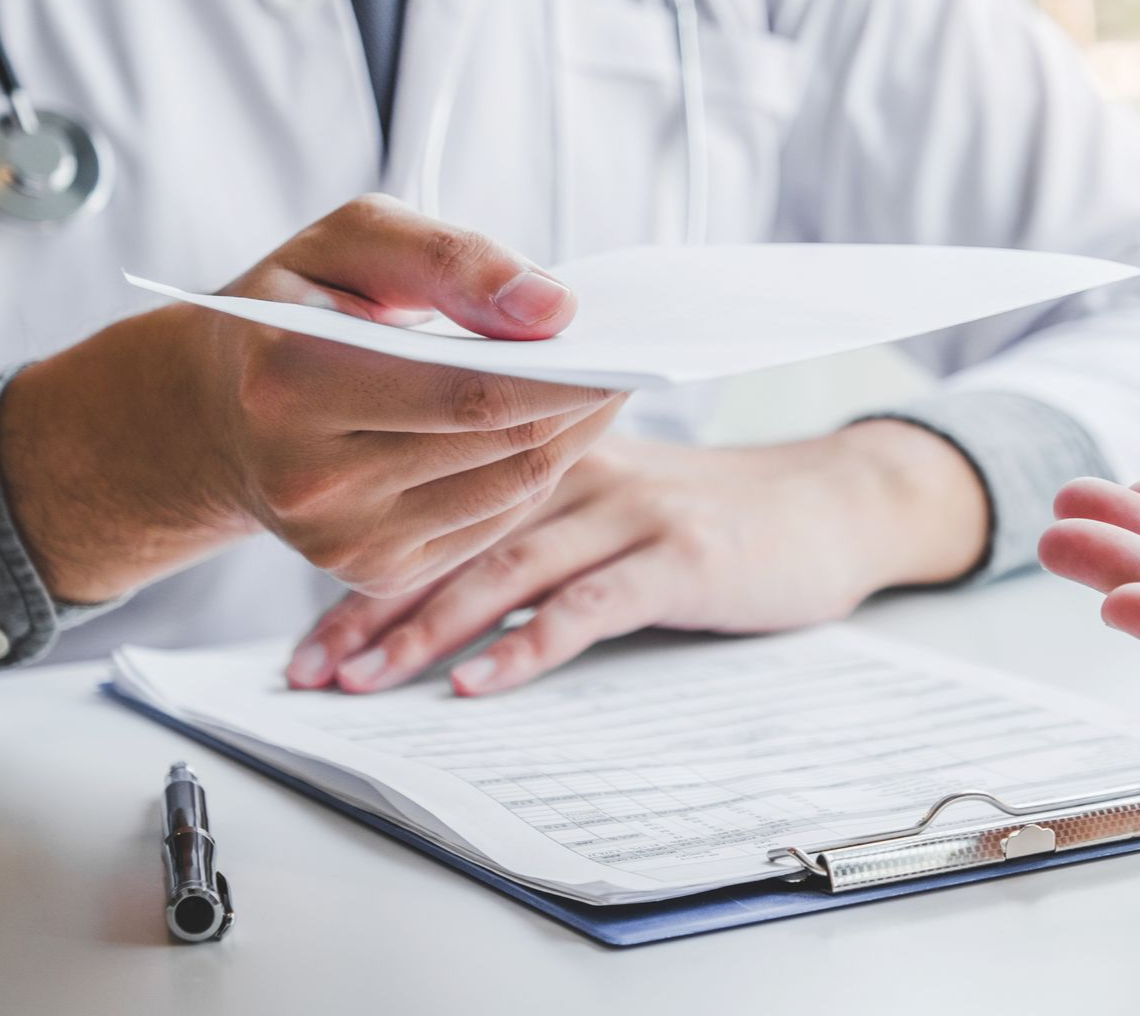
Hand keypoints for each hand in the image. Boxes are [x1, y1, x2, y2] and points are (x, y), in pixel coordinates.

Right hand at [0, 195, 620, 604]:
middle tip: (629, 358)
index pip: (473, 390)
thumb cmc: (294, 306)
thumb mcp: (351, 240)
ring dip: (572, 437)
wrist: (216, 411)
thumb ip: (450, 258)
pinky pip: (492, 523)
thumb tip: (555, 309)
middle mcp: (310, 481)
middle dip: (583, 400)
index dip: (564, 371)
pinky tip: (551, 429)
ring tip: (602, 387)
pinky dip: (535, 472)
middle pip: (500, 444)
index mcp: (291, 382)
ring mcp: (341, 541)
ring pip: (509, 490)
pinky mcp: (371, 571)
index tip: (621, 339)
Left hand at [287, 419, 989, 694]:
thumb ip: (539, 521)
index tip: (311, 640)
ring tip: (366, 682)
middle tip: (311, 670)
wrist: (828, 502)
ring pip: (509, 566)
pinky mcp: (681, 556)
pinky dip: (528, 646)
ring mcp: (633, 511)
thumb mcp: (617, 498)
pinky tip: (477, 686)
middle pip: (457, 536)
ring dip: (430, 628)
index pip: (439, 509)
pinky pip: (590, 603)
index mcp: (553, 453)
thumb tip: (442, 591)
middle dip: (374, 607)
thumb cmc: (712, 513)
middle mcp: (582, 470)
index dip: (367, 571)